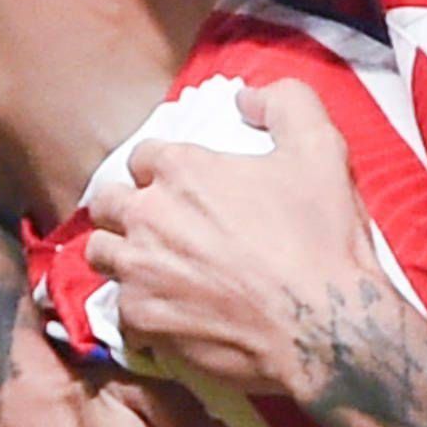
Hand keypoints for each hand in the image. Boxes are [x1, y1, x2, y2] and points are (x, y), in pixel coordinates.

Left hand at [81, 77, 404, 398]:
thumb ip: (285, 103)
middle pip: (107, 203)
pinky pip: (120, 311)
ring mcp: (138, 272)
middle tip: (157, 226)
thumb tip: (246, 97)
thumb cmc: (322, 241)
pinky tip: (168, 313)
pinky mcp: (141, 322)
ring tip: (153, 268)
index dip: (161, 170)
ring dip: (122, 256)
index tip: (181, 189)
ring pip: (102, 254)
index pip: (143, 157)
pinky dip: (140, 310)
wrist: (324, 329)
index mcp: (181, 170)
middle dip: (126, 209)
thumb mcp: (321, 149)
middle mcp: (147, 217)